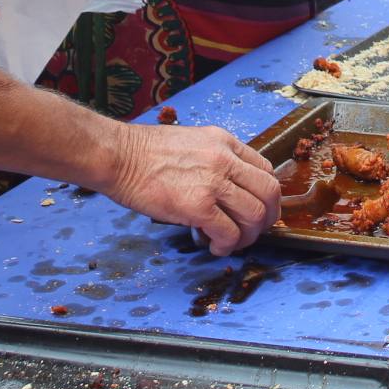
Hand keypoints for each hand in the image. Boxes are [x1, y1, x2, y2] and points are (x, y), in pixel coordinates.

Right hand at [103, 121, 280, 255]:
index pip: (265, 169)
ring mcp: (213, 182)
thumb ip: (215, 161)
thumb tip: (227, 191)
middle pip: (270, 192)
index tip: (257, 209)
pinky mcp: (198, 205)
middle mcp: (225, 159)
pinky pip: (229, 233)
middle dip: (267, 218)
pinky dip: (226, 246)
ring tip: (230, 242)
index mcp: (225, 142)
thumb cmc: (144, 152)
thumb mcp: (192, 143)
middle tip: (253, 232)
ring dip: (248, 236)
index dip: (266, 195)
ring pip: (255, 215)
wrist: (118, 155)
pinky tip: (213, 246)